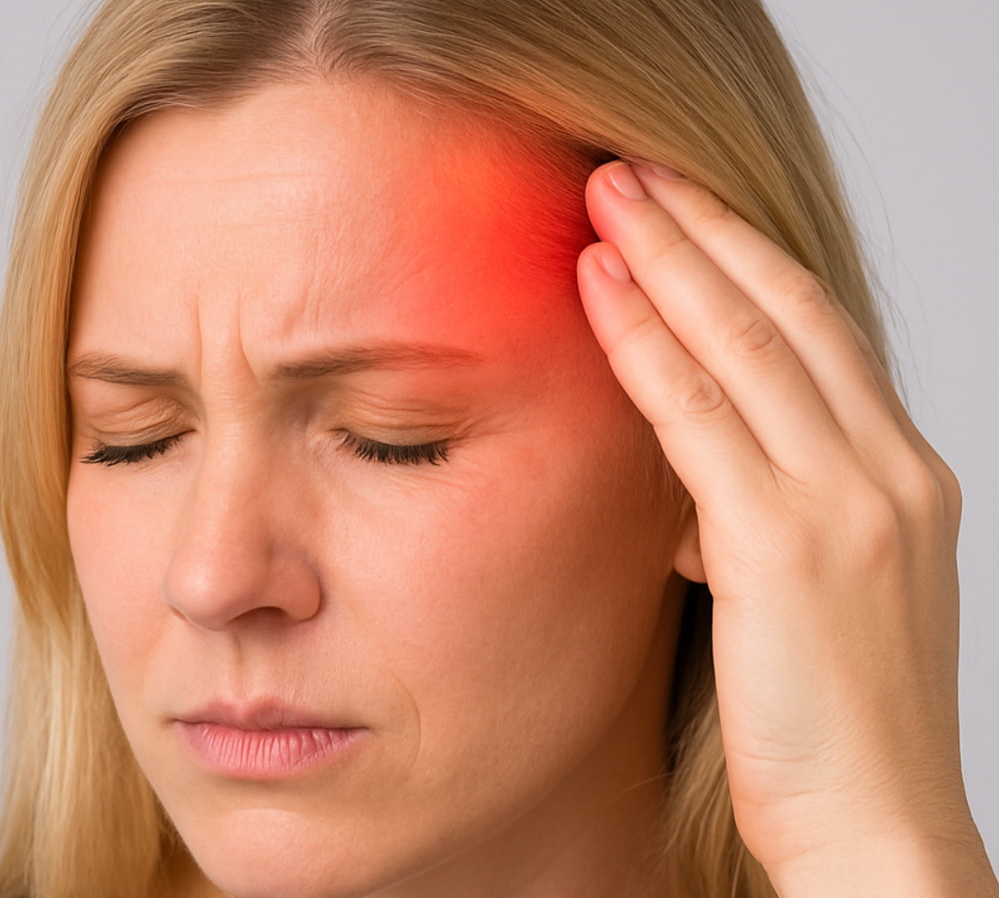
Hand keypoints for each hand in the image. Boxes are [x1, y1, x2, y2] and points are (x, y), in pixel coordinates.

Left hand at [577, 161, 995, 893]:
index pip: (820, 334)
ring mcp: (850, 502)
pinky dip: (649, 347)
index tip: (681, 214)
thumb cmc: (837, 722)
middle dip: (703, 232)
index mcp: (901, 476)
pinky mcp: (792, 547)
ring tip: (605, 200)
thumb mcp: (817, 594)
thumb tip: (690, 496)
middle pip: (787, 314)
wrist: (878, 827)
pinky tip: (602, 294)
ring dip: (669, 262)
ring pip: (748, 345)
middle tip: (631, 173)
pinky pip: (703, 420)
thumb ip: (763, 522)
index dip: (746, 260)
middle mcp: (889, 470)